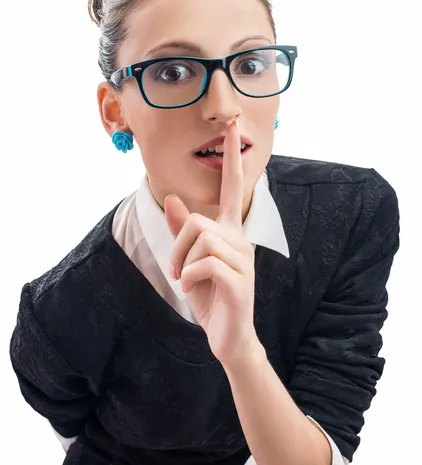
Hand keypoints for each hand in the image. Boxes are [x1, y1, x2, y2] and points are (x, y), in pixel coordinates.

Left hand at [164, 121, 259, 365]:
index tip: (233, 127)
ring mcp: (244, 261)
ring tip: (185, 280)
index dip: (233, 157)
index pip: (233, 187)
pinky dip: (191, 277)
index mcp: (229, 232)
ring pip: (202, 240)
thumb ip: (182, 230)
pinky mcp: (242, 282)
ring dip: (183, 262)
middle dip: (178, 244)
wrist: (228, 337)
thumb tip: (173, 198)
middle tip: (177, 269)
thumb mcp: (189, 261)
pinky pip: (208, 264)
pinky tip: (192, 288)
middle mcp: (240, 240)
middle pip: (198, 220)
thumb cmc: (209, 296)